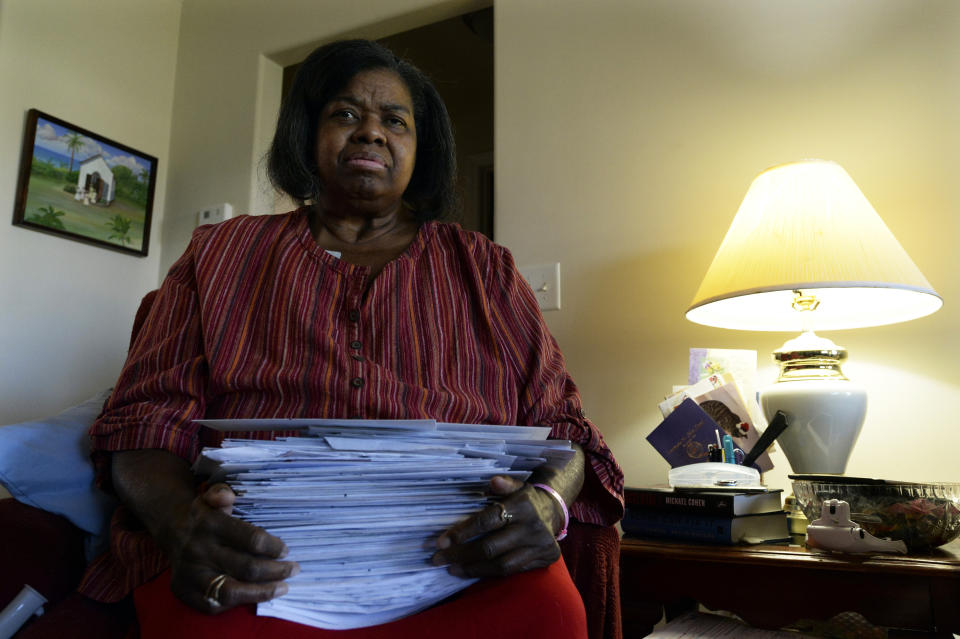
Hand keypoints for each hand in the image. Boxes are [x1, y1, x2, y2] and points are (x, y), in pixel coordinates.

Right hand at [166, 483, 298, 612]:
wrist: (172, 530)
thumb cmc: (204, 516)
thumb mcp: (211, 497)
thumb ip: (221, 493)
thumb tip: (228, 496)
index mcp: (209, 524)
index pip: (250, 539)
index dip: (272, 547)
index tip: (286, 550)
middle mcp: (198, 550)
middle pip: (246, 567)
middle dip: (276, 571)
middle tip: (293, 569)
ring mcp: (190, 573)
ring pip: (231, 591)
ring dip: (261, 592)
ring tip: (282, 587)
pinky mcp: (183, 591)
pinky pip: (214, 605)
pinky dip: (237, 603)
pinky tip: (255, 595)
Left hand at [431, 475, 561, 578]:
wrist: (554, 510)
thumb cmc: (525, 498)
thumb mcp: (516, 485)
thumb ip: (504, 484)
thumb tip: (493, 481)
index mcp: (522, 506)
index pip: (487, 522)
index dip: (463, 533)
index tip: (441, 542)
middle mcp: (532, 527)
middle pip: (490, 547)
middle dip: (461, 555)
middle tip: (439, 559)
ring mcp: (540, 546)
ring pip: (501, 565)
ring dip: (473, 569)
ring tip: (452, 569)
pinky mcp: (545, 559)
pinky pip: (513, 571)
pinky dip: (491, 573)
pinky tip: (474, 571)